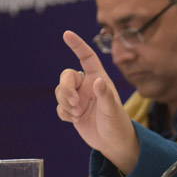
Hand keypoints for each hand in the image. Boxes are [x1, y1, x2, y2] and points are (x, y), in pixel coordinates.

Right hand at [55, 30, 139, 173]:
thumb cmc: (117, 123)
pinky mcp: (72, 110)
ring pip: (60, 91)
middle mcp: (87, 85)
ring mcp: (78, 98)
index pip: (86, 57)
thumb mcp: (112, 109)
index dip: (77, 45)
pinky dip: (64, 113)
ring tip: (78, 114)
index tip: (66, 34)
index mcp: (98, 78)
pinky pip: (59, 106)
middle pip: (66, 76)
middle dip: (66, 88)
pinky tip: (74, 120)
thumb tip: (96, 81)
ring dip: (65, 102)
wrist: (112, 142)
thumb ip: (104, 95)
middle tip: (75, 103)